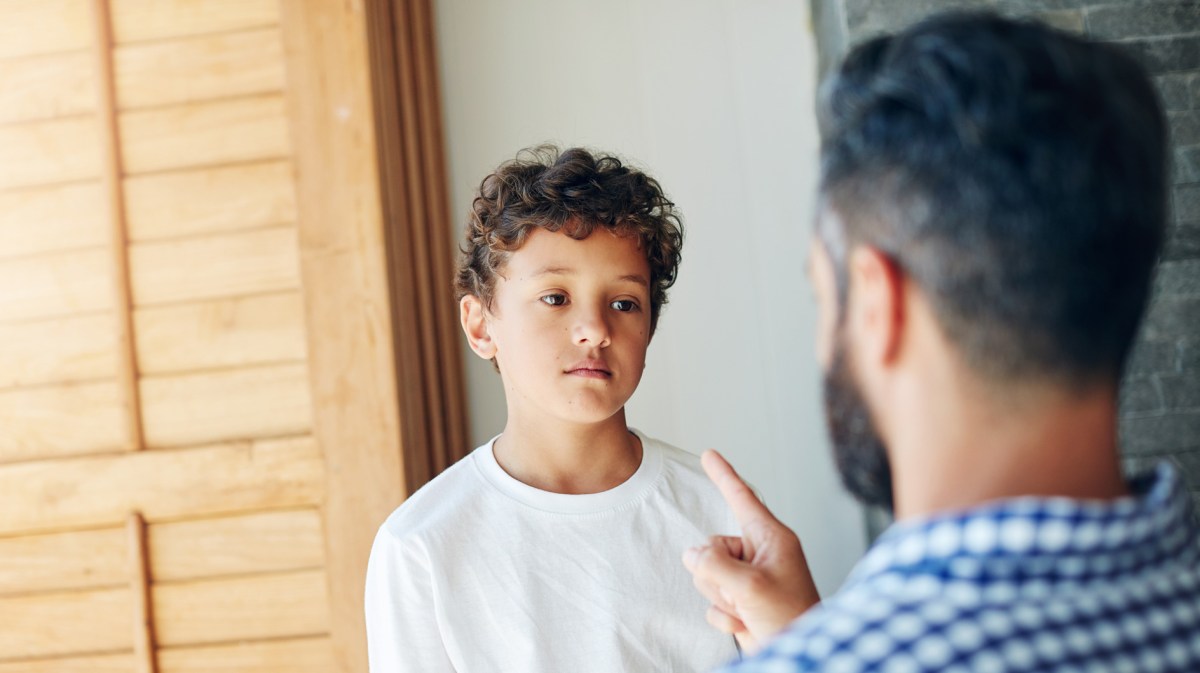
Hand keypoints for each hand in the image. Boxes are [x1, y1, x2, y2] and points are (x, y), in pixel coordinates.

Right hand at [682, 450, 820, 653]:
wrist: (796, 652)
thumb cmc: (789, 617)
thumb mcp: (748, 586)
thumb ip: (713, 564)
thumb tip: (693, 555)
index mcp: (772, 539)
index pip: (742, 498)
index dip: (723, 475)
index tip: (709, 454)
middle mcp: (760, 554)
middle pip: (713, 545)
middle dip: (716, 572)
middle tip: (741, 592)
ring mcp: (749, 578)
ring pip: (708, 573)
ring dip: (721, 595)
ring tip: (747, 608)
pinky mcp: (742, 599)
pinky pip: (713, 600)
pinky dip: (725, 614)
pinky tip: (745, 622)